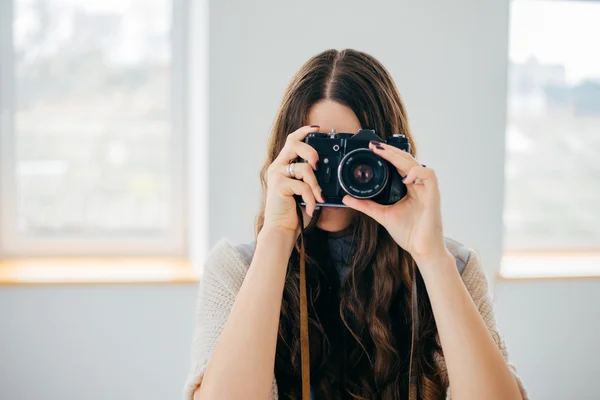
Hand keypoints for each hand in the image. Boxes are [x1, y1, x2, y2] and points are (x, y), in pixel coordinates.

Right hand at [262, 125, 325, 236]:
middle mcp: (278, 166)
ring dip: (315, 185)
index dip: (304, 131)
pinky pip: (303, 186)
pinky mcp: (279, 185)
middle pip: (295, 144)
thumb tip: (327, 172)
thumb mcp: (304, 190)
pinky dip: (310, 198)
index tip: (317, 129)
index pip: (292, 140)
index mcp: (283, 165)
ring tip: (318, 197)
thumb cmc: (293, 210)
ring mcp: (277, 175)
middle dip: (311, 151)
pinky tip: (310, 207)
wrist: (281, 228)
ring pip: (304, 168)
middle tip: (318, 166)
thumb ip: (310, 178)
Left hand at [342, 141, 449, 264]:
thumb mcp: (382, 215)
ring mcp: (427, 188)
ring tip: (384, 154)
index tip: (371, 148)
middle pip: (406, 160)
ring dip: (400, 157)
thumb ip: (366, 205)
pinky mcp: (433, 194)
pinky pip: (428, 174)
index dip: (387, 154)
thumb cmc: (409, 233)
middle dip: (390, 150)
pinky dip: (416, 173)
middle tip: (373, 146)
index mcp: (409, 187)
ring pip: (415, 163)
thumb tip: (346, 198)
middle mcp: (418, 185)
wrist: (422, 249)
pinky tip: (404, 178)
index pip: (399, 164)